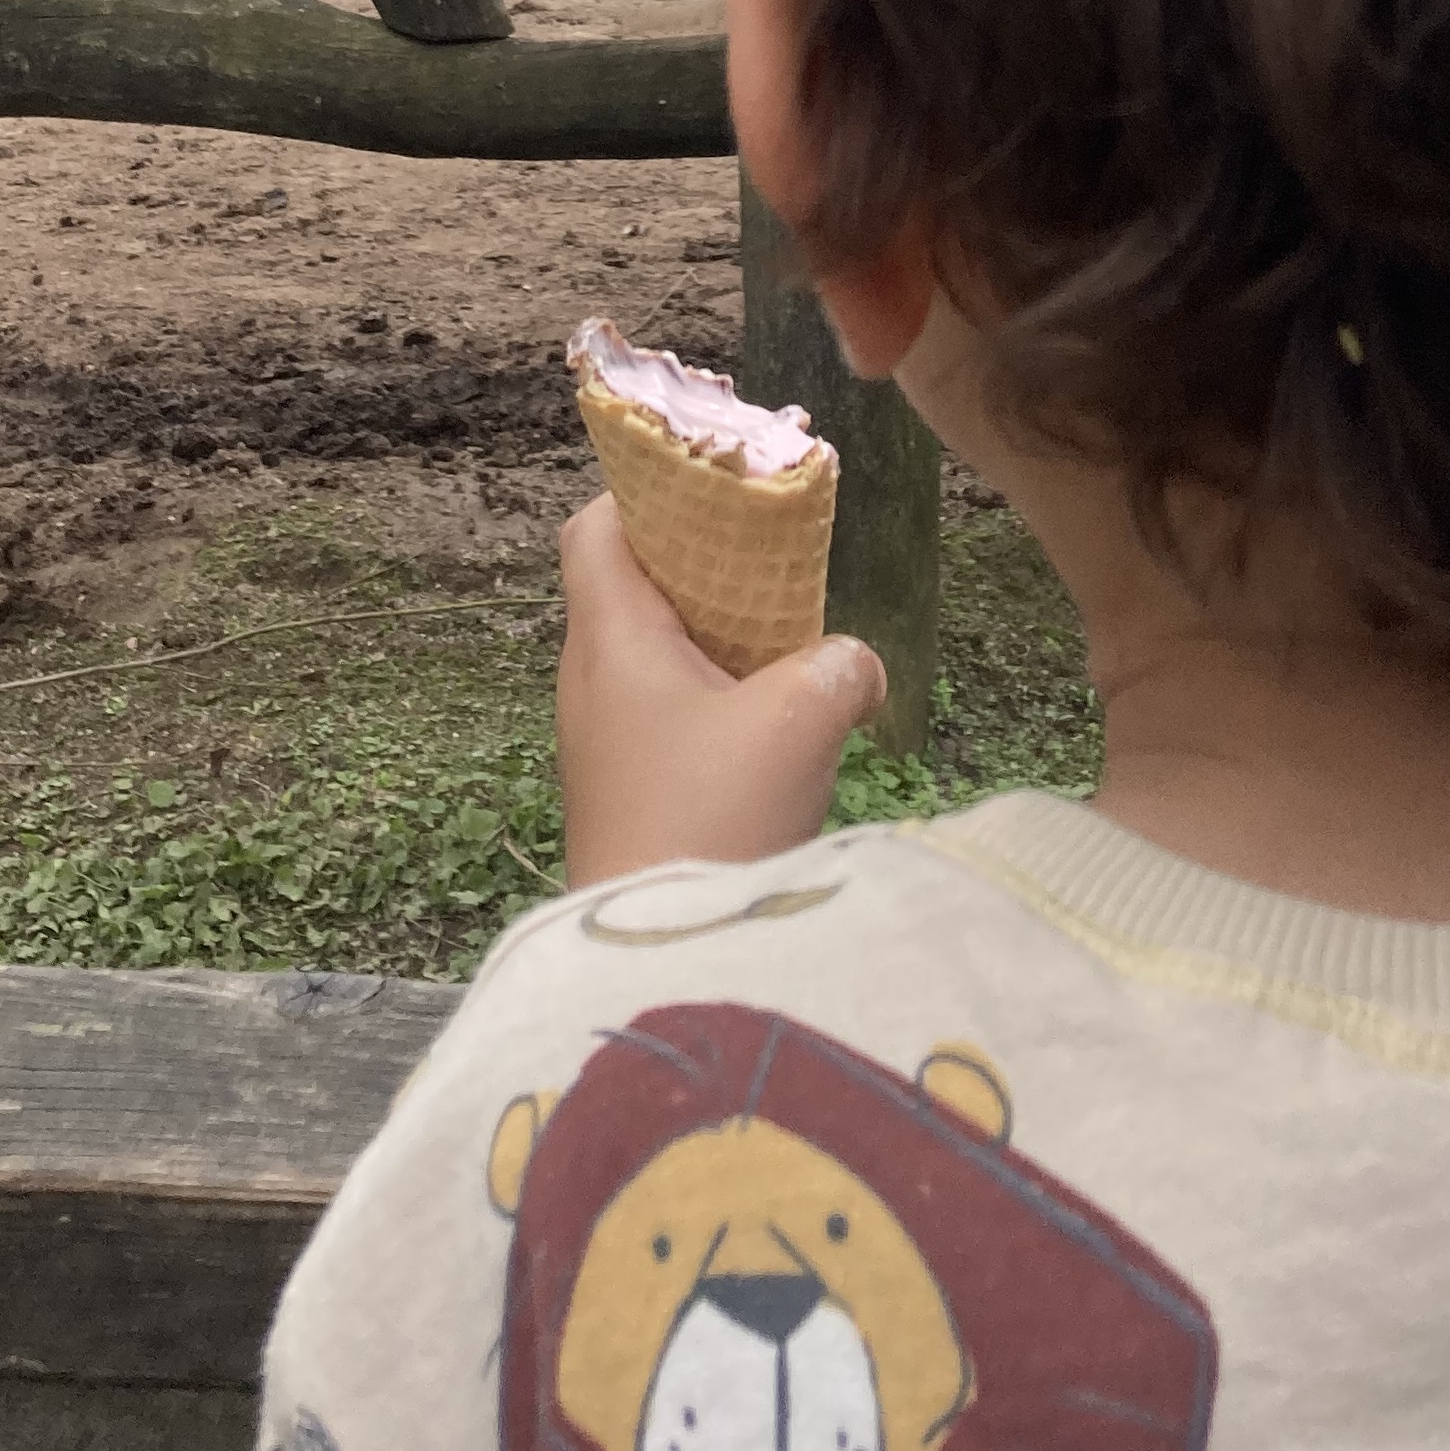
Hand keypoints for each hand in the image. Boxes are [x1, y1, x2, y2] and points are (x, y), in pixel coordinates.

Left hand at [556, 493, 886, 889]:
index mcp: (611, 638)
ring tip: (791, 639)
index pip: (598, 527)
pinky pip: (668, 716)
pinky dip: (717, 698)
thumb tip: (857, 666)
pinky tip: (778, 724)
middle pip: (633, 587)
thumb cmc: (711, 817)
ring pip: (656, 657)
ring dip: (718, 640)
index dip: (648, 492)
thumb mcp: (801, 719)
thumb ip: (841, 666)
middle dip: (704, 565)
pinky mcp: (630, 798)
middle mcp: (592, 682)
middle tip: (778, 559)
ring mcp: (606, 746)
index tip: (718, 486)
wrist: (662, 963)